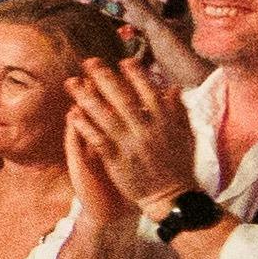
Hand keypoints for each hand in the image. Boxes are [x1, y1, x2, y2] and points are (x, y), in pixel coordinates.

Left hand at [67, 58, 199, 213]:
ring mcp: (130, 145)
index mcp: (165, 120)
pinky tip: (72, 113)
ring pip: (104, 115)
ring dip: (86, 97)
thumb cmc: (179, 165)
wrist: (172, 197)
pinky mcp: (117, 160)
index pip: (147, 90)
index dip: (134, 74)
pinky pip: (97, 139)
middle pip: (121, 97)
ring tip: (72, 83)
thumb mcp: (185, 134)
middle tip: (88, 62)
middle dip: (103, 77)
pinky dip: (85, 125)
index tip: (122, 61)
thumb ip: (178, 110)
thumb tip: (172, 87)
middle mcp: (146, 129)